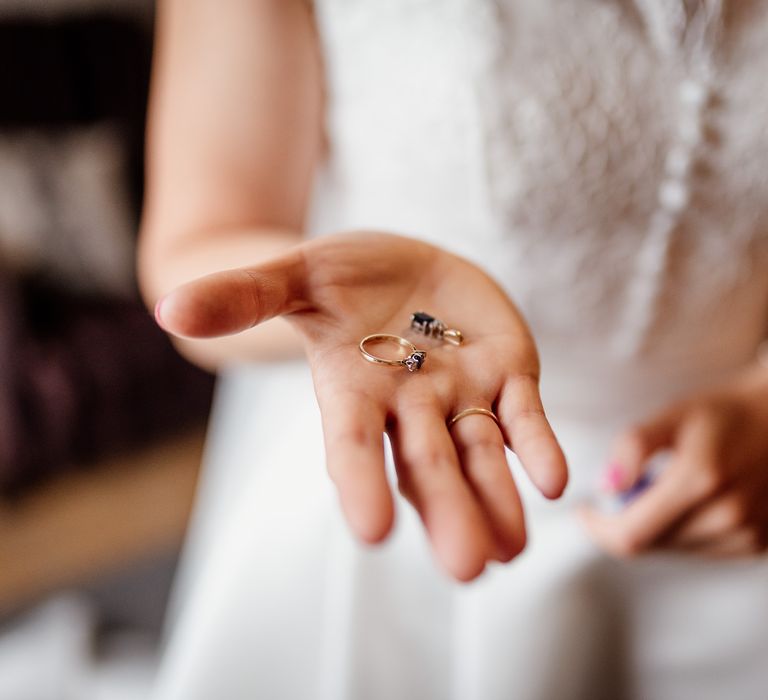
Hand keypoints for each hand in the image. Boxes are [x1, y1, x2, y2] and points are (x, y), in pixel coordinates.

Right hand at [156, 232, 567, 579]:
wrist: (402, 266)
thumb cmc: (337, 277)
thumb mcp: (290, 275)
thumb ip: (241, 296)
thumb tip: (168, 305)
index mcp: (351, 392)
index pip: (352, 446)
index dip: (360, 483)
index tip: (372, 531)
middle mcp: (406, 408)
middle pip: (426, 465)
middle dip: (446, 511)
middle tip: (466, 569)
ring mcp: (460, 395)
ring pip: (480, 454)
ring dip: (498, 500)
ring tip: (512, 551)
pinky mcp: (506, 373)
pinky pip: (524, 415)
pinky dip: (536, 445)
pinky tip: (553, 479)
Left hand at [580, 365, 767, 557]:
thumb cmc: (725, 413)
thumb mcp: (674, 415)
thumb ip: (634, 447)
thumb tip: (605, 486)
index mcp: (700, 480)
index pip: (631, 535)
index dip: (598, 528)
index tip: (584, 510)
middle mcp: (727, 516)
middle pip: (648, 544)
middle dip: (624, 520)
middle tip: (626, 487)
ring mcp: (746, 535)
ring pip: (672, 549)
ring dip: (654, 526)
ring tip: (665, 486)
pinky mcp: (757, 546)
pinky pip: (700, 550)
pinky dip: (682, 530)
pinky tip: (693, 500)